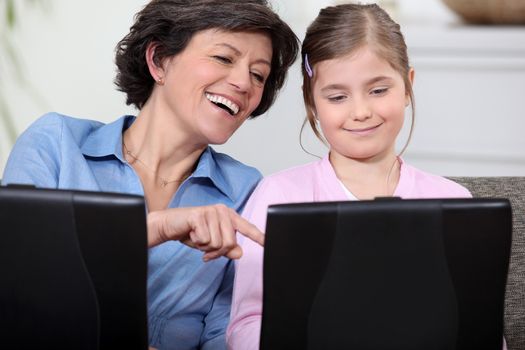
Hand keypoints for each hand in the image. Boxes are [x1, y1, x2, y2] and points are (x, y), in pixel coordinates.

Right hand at [147, 204, 263, 260]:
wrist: (169, 225)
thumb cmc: (192, 233)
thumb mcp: (211, 244)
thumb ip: (226, 248)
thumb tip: (240, 254)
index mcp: (229, 216)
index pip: (247, 228)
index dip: (258, 236)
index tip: (268, 242)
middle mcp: (222, 211)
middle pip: (230, 243)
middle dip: (216, 252)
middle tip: (205, 249)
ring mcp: (211, 211)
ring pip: (218, 243)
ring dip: (206, 248)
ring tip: (197, 239)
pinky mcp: (199, 215)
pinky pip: (205, 240)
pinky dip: (197, 243)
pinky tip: (191, 234)